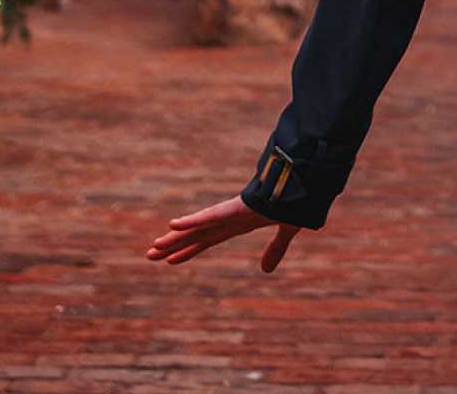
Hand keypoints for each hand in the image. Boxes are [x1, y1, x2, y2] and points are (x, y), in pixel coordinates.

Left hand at [144, 194, 302, 272]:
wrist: (306, 186)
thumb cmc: (297, 201)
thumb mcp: (286, 230)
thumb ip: (275, 249)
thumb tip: (266, 271)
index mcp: (239, 224)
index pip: (208, 241)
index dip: (189, 250)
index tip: (170, 260)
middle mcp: (230, 219)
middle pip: (196, 236)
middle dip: (174, 245)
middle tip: (150, 254)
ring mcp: (231, 213)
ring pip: (197, 228)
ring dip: (175, 238)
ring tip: (153, 247)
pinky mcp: (236, 208)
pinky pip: (210, 216)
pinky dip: (192, 221)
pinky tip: (173, 224)